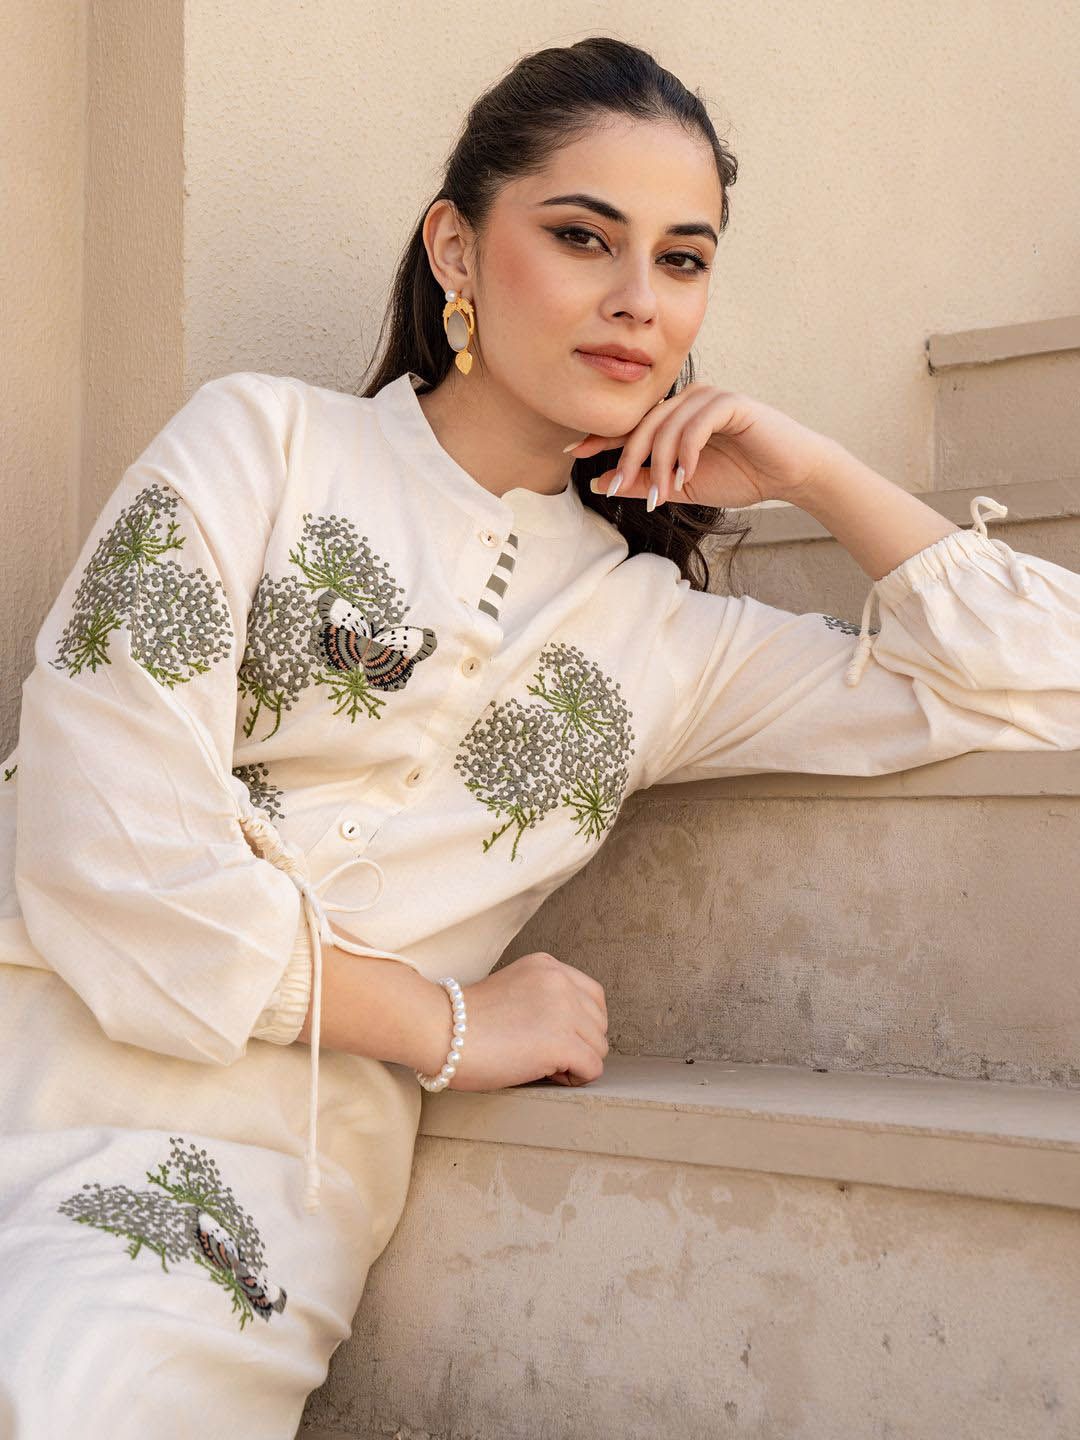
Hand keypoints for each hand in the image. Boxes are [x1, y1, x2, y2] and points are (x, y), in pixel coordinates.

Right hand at [442, 950, 608, 1091]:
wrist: (439, 1031)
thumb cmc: (464, 1022)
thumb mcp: (513, 990)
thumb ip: (544, 999)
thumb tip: (574, 1032)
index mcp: (548, 966)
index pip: (593, 997)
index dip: (578, 1024)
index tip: (550, 1037)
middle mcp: (560, 981)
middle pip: (599, 1023)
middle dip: (579, 1044)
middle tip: (543, 1054)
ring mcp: (564, 1009)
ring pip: (599, 1047)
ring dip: (576, 1062)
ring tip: (540, 1064)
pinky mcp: (561, 1041)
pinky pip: (593, 1068)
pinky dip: (574, 1078)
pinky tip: (545, 1074)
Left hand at [568, 381, 835, 509]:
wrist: (789, 474)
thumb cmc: (741, 476)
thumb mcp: (682, 487)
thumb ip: (645, 484)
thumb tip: (601, 484)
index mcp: (675, 417)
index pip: (633, 424)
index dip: (603, 437)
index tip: (575, 452)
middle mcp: (688, 401)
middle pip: (644, 423)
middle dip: (628, 457)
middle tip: (618, 487)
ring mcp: (710, 398)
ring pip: (668, 425)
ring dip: (660, 463)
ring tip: (663, 492)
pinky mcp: (731, 403)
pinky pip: (697, 423)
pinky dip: (687, 451)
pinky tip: (686, 474)